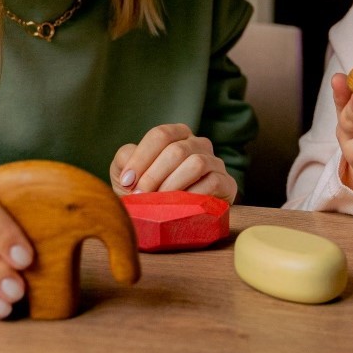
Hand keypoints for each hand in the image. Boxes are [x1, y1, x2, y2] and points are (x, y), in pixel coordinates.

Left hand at [111, 124, 237, 201]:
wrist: (170, 217)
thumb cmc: (148, 191)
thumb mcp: (129, 173)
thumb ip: (125, 160)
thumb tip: (130, 165)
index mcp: (177, 135)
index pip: (161, 135)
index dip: (141, 158)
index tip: (127, 181)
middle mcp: (198, 143)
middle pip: (176, 150)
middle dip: (153, 175)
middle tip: (140, 196)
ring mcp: (215, 162)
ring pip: (196, 163)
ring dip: (172, 185)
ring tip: (158, 202)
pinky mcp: (227, 183)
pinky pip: (213, 182)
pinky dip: (192, 195)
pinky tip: (178, 207)